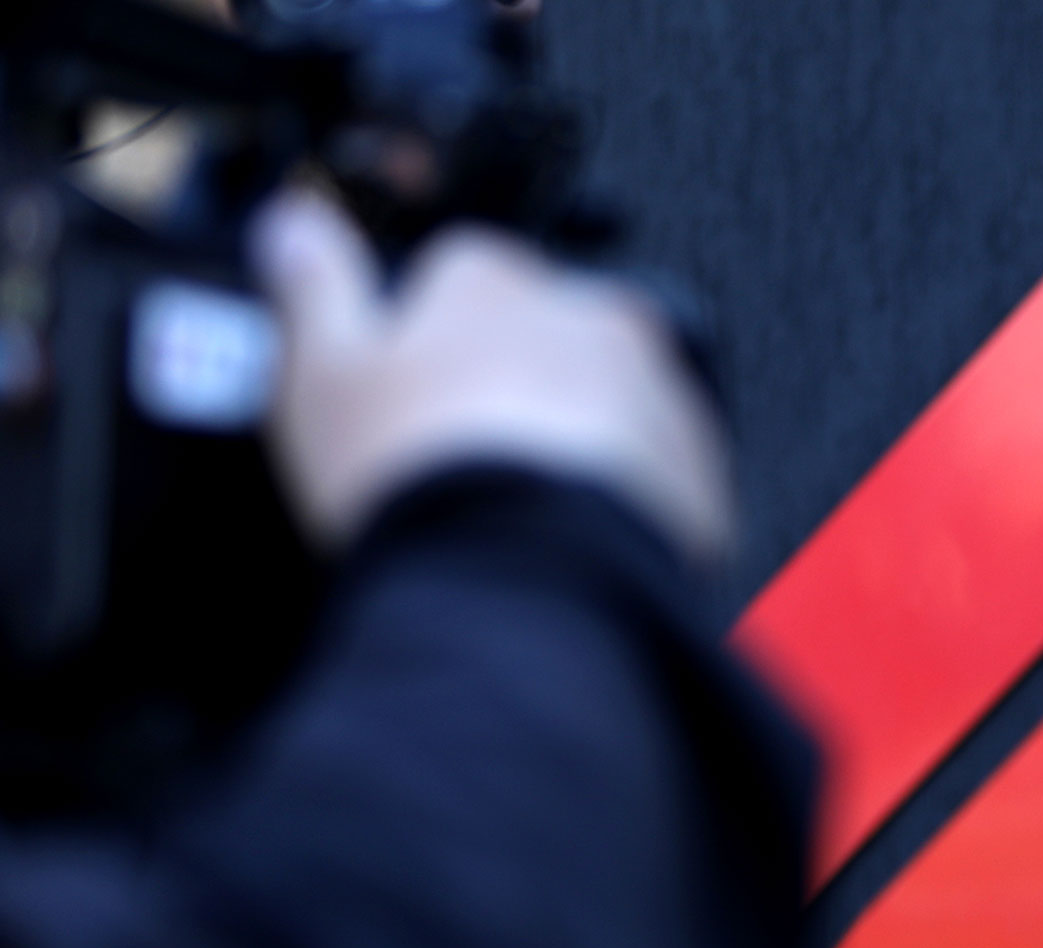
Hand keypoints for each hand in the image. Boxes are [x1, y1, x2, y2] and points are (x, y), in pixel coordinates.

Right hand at [247, 189, 728, 560]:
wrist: (527, 576)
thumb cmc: (422, 475)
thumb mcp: (320, 373)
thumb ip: (312, 286)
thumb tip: (293, 225)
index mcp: (494, 281)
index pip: (460, 276)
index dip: (426, 337)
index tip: (410, 388)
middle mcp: (589, 315)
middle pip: (542, 337)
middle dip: (509, 383)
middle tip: (461, 457)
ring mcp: (656, 384)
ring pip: (608, 397)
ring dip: (573, 435)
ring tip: (517, 504)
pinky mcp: (698, 462)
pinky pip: (659, 466)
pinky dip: (624, 491)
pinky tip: (570, 532)